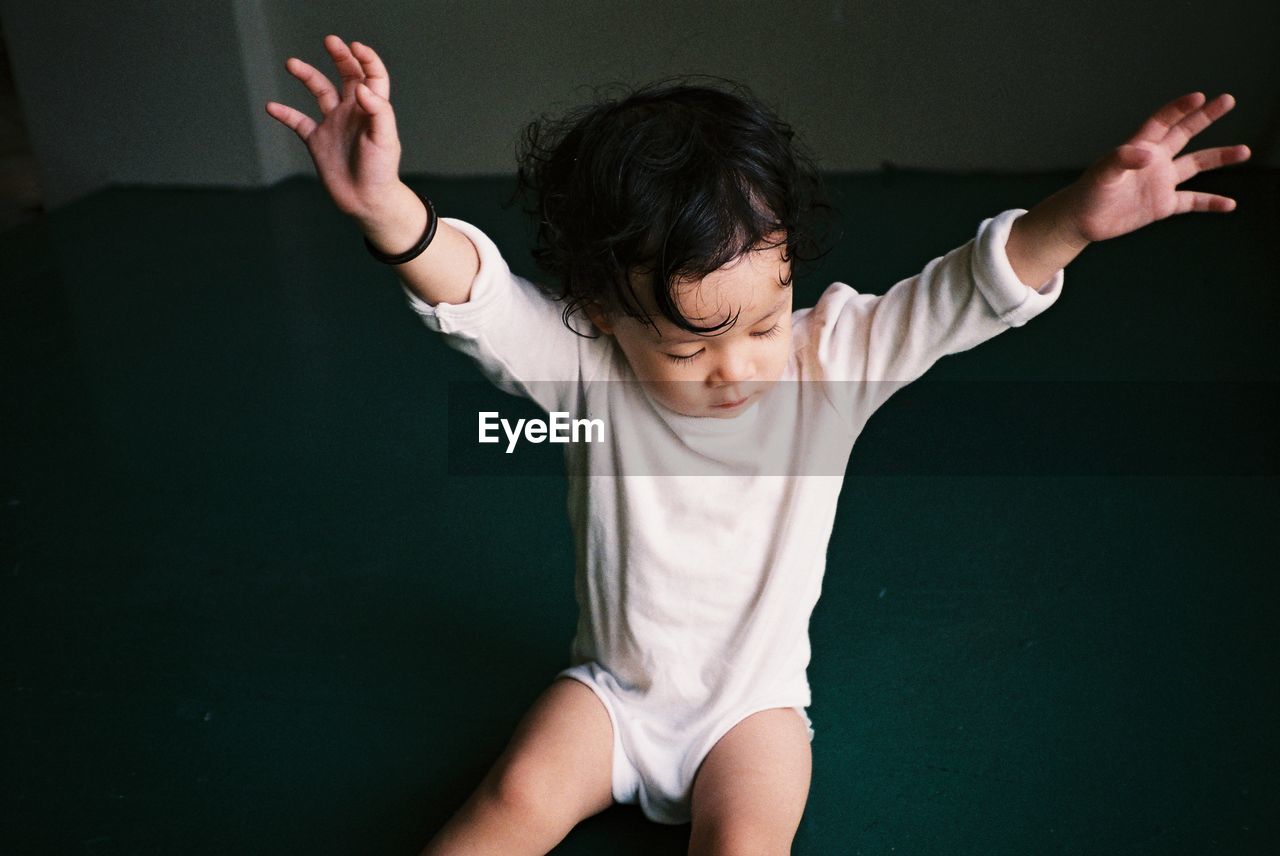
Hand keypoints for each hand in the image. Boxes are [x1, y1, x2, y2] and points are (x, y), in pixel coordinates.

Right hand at [265, 35, 404, 221]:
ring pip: (319, 91)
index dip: (366, 58)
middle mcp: (352, 112)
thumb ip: (378, 111)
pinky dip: (284, 113)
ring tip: (291, 63)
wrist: (366, 202)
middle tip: (330, 40)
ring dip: (306, 75)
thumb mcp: (385, 140)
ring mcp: (334, 124)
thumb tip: (362, 88)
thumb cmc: (380, 172)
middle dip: (340, 56)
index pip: (372, 76)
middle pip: (347, 75)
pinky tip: (271, 107)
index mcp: (371, 109)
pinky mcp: (317, 141)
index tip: (354, 47)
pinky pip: (298, 122)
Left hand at [1055, 92, 1250, 243]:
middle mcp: (1154, 160)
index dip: (1179, 108)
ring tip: (1245, 151)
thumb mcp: (1101, 174)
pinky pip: (1192, 201)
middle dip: (1205, 116)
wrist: (1082, 220)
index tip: (1199, 96)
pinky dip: (1210, 202)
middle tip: (1228, 99)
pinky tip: (1229, 205)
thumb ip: (1122, 160)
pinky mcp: (1163, 205)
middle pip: (1184, 133)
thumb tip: (1149, 156)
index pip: (1162, 121)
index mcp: (1139, 147)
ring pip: (1196, 165)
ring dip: (1219, 157)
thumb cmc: (1088, 193)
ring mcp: (1161, 182)